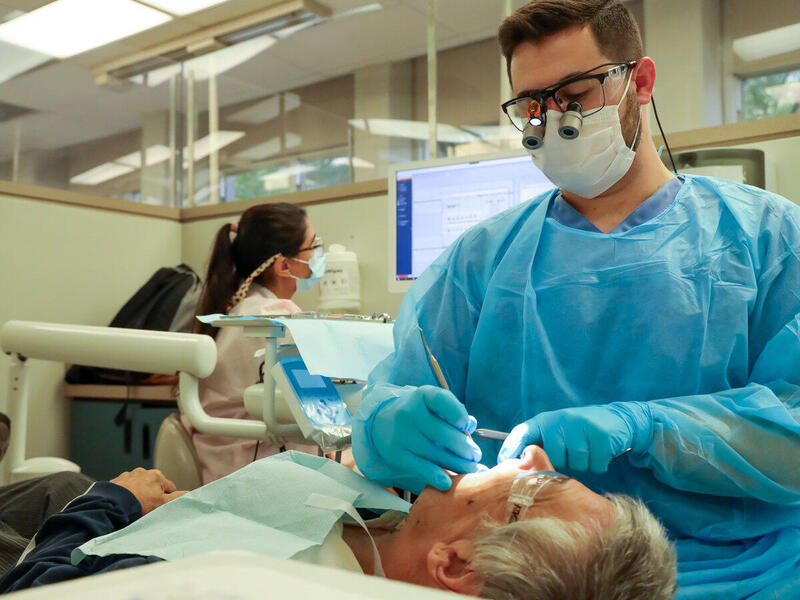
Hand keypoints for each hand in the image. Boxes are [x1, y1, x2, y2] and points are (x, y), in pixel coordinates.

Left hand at [110, 468, 186, 515]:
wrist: (112, 505)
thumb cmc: (139, 505)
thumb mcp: (162, 504)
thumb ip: (177, 498)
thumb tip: (189, 494)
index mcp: (156, 475)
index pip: (169, 488)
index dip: (167, 499)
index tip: (161, 507)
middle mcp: (142, 471)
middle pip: (153, 486)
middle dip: (152, 495)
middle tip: (147, 508)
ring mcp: (128, 475)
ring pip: (138, 486)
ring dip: (138, 494)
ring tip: (134, 507)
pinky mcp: (115, 481)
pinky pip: (125, 488)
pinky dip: (126, 494)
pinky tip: (124, 503)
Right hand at [364, 385, 480, 493]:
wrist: (382, 422)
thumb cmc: (418, 414)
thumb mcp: (434, 405)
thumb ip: (454, 412)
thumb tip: (471, 425)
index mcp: (423, 396)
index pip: (443, 401)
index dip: (459, 415)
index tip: (466, 426)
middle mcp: (410, 413)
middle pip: (443, 434)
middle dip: (466, 448)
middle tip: (475, 456)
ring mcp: (401, 434)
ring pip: (436, 454)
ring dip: (458, 465)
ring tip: (469, 468)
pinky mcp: (397, 455)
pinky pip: (421, 468)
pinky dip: (437, 476)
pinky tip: (448, 482)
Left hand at [497, 403, 650, 473]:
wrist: (617, 420)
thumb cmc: (579, 433)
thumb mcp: (556, 434)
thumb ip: (538, 447)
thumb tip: (518, 468)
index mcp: (544, 420)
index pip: (521, 434)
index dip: (510, 450)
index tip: (502, 465)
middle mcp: (559, 420)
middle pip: (552, 458)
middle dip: (562, 463)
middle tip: (572, 453)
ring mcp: (580, 425)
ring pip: (575, 464)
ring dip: (582, 465)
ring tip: (587, 451)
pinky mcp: (600, 434)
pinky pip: (594, 465)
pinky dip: (598, 465)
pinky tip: (599, 452)